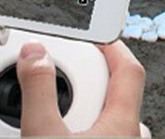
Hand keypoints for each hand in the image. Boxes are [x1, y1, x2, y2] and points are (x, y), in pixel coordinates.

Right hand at [17, 40, 145, 136]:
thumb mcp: (43, 133)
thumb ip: (39, 90)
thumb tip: (34, 54)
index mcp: (124, 125)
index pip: (129, 71)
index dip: (112, 47)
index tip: (95, 36)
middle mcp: (130, 138)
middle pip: (118, 96)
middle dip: (90, 81)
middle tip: (65, 78)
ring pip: (110, 122)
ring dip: (87, 110)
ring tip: (59, 116)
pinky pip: (104, 137)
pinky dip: (85, 129)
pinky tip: (63, 134)